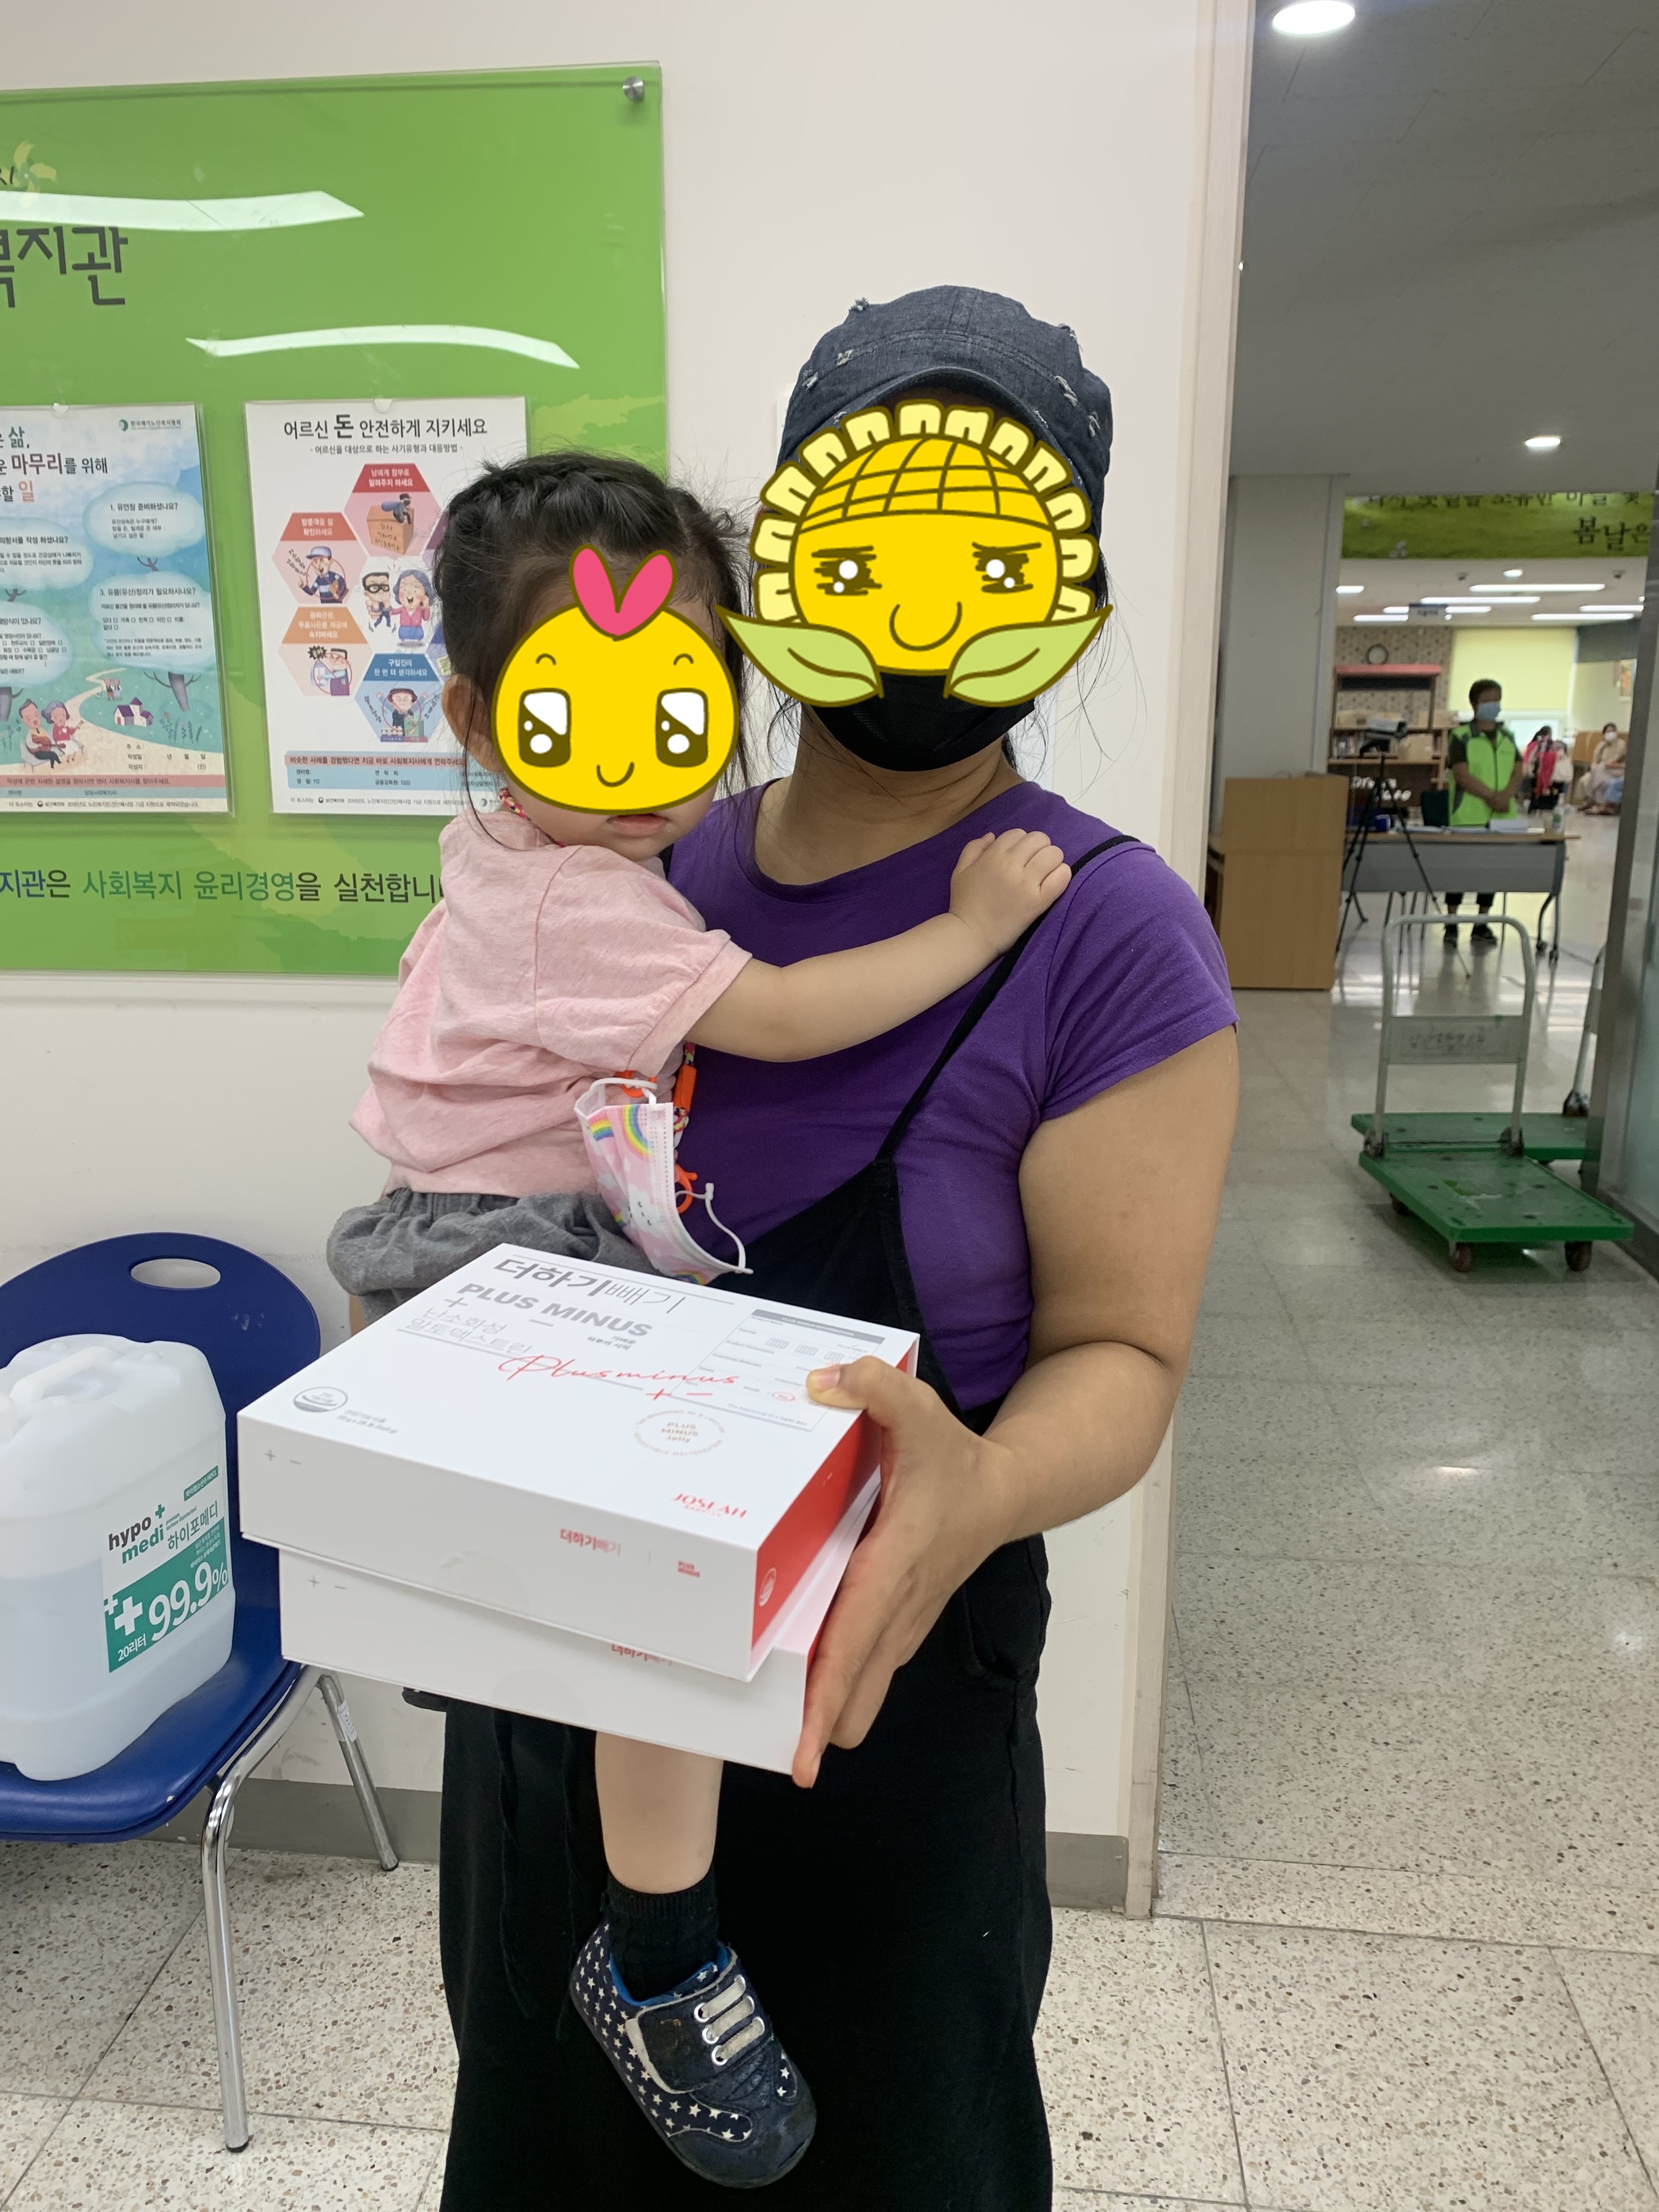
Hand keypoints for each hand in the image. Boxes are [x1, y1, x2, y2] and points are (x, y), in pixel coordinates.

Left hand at [792, 1357, 1018, 1787]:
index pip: (854, 1645)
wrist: (1007, 1491)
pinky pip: (863, 1666)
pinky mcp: (900, 1621)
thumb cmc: (957, 1460)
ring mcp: (902, 1621)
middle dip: (817, 1726)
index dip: (826, 1703)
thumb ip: (875, 1388)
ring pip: (861, 1686)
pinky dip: (837, 1683)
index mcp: (895, 1567)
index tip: (804, 1756)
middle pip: (856, 1692)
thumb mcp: (920, 1411)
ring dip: (826, 1708)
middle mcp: (898, 1607)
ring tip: (774, 1731)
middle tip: (771, 1751)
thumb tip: (824, 1380)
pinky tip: (798, 1683)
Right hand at [947, 829, 1070, 958]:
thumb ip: (974, 848)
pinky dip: (1062, 875)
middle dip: (1040, 848)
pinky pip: (1061, 878)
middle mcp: (1010, 864)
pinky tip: (1055, 882)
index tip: (1020, 857)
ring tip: (1046, 873)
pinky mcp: (1038, 901)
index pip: (1019, 833)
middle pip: (1040, 839)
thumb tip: (993, 835)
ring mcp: (1026, 883)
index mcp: (993, 855)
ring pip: (1054, 854)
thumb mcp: (960, 870)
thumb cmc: (964, 904)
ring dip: (1053, 861)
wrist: (971, 935)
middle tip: (1036, 864)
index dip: (1021, 843)